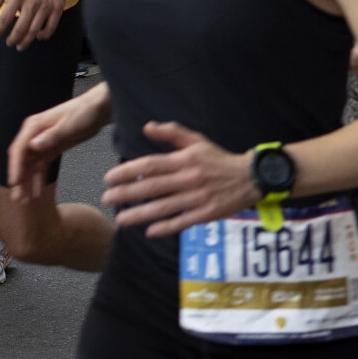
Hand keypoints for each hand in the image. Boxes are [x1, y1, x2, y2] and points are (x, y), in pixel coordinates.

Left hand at [0, 0, 69, 48]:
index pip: (6, 17)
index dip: (0, 29)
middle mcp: (32, 3)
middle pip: (20, 28)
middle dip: (13, 39)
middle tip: (9, 43)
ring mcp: (45, 7)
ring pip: (34, 31)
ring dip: (25, 41)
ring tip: (20, 46)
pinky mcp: (57, 9)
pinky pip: (50, 28)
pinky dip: (43, 36)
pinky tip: (38, 37)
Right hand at [6, 86, 111, 201]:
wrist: (98, 109)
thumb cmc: (84, 112)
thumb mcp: (69, 125)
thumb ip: (51, 136)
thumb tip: (33, 145)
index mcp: (34, 127)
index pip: (19, 149)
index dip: (15, 167)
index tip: (15, 183)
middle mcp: (34, 135)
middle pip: (22, 160)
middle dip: (20, 180)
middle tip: (19, 198)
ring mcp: (41, 143)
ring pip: (30, 166)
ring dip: (28, 183)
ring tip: (27, 200)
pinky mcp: (51, 149)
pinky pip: (41, 166)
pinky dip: (39, 179)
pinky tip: (38, 192)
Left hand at [99, 119, 255, 237]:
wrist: (250, 177)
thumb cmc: (219, 159)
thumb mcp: (197, 140)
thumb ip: (172, 132)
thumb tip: (148, 127)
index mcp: (184, 160)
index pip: (151, 165)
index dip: (128, 171)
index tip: (110, 178)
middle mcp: (189, 178)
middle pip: (152, 187)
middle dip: (127, 193)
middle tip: (107, 199)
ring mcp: (198, 198)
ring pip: (164, 207)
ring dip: (140, 214)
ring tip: (121, 219)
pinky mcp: (207, 213)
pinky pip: (183, 222)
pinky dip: (166, 227)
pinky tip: (150, 231)